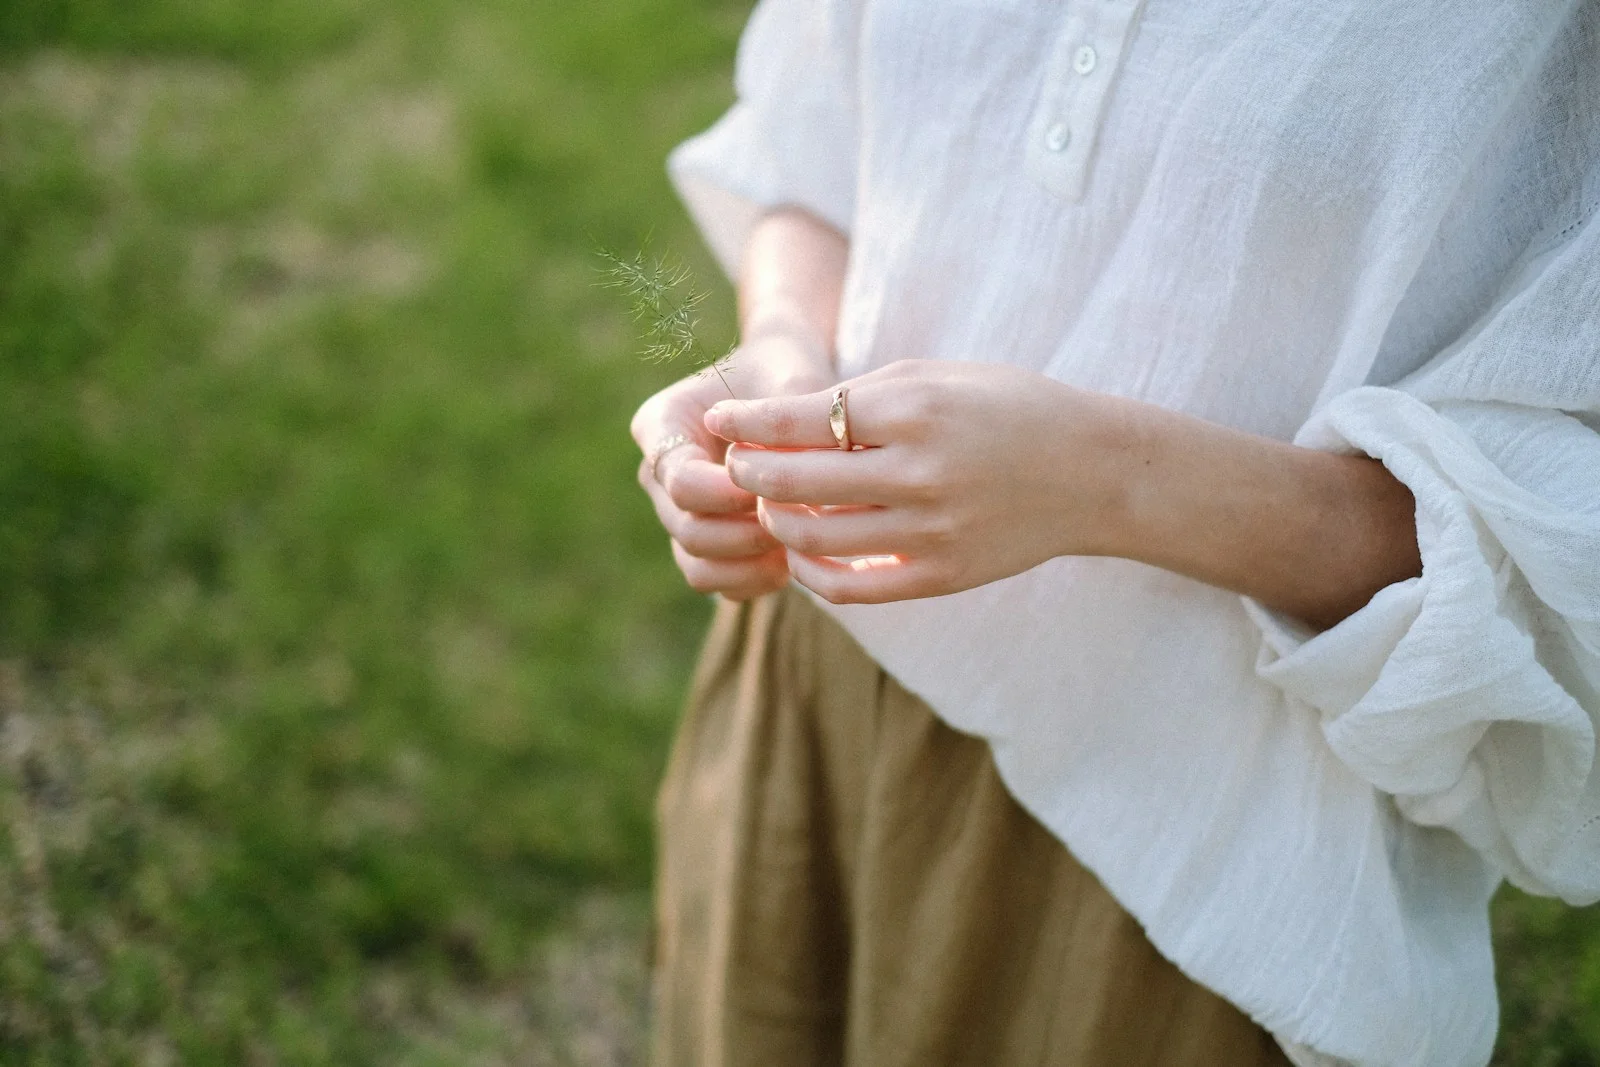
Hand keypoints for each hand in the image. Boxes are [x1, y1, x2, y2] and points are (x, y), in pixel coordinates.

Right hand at [631, 334, 834, 599]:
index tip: (776, 489)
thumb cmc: (786, 373)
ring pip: (696, 565)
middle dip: (746, 533)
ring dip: (749, 565)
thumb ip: (787, 423)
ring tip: (795, 547)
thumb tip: (791, 480)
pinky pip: (716, 582)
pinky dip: (752, 581)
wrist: (784, 384)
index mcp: (661, 424)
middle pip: (687, 529)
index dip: (729, 495)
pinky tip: (792, 561)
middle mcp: (658, 473)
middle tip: (797, 520)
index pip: (680, 479)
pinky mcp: (702, 543)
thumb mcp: (790, 381)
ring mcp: (676, 512)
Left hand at [704, 360, 1135, 603]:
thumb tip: (778, 419)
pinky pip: (851, 588)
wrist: (1092, 473)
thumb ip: (861, 398)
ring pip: (815, 540)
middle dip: (749, 472)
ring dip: (776, 522)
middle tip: (733, 465)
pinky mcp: (941, 576)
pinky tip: (802, 552)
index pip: (802, 418)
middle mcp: (920, 472)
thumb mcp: (936, 378)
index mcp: (915, 410)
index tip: (718, 417)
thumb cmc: (1008, 410)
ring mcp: (931, 532)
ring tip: (769, 506)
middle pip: (797, 481)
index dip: (747, 421)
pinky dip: (812, 572)